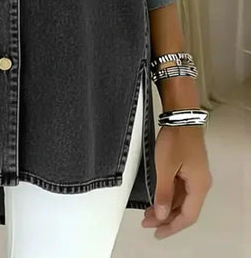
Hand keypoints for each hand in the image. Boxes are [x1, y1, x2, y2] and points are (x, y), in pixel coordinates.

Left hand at [142, 124, 211, 238]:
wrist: (180, 115)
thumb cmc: (175, 139)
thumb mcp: (165, 168)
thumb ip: (163, 193)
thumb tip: (161, 214)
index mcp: (199, 186)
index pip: (188, 216)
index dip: (172, 227)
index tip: (157, 232)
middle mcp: (200, 183)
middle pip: (185, 209)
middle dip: (166, 218)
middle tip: (147, 222)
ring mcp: (195, 175)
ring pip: (181, 199)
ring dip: (166, 207)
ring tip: (148, 212)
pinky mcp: (189, 167)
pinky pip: (180, 188)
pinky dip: (168, 195)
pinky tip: (156, 198)